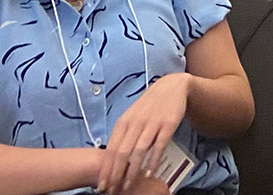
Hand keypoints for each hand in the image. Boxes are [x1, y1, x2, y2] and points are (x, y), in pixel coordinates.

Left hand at [96, 74, 194, 194]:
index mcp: (123, 123)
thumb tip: (113, 159)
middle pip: (121, 152)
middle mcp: (134, 123)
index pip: (111, 150)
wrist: (170, 88)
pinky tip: (150, 173)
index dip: (106, 169)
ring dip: (132, 171)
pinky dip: (153, 161)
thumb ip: (123, 136)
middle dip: (115, 174)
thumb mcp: (131, 118)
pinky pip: (158, 146)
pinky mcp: (167, 125)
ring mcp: (150, 124)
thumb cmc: (148, 107)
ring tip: (128, 186)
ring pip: (138, 151)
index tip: (102, 185)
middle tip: (112, 190)